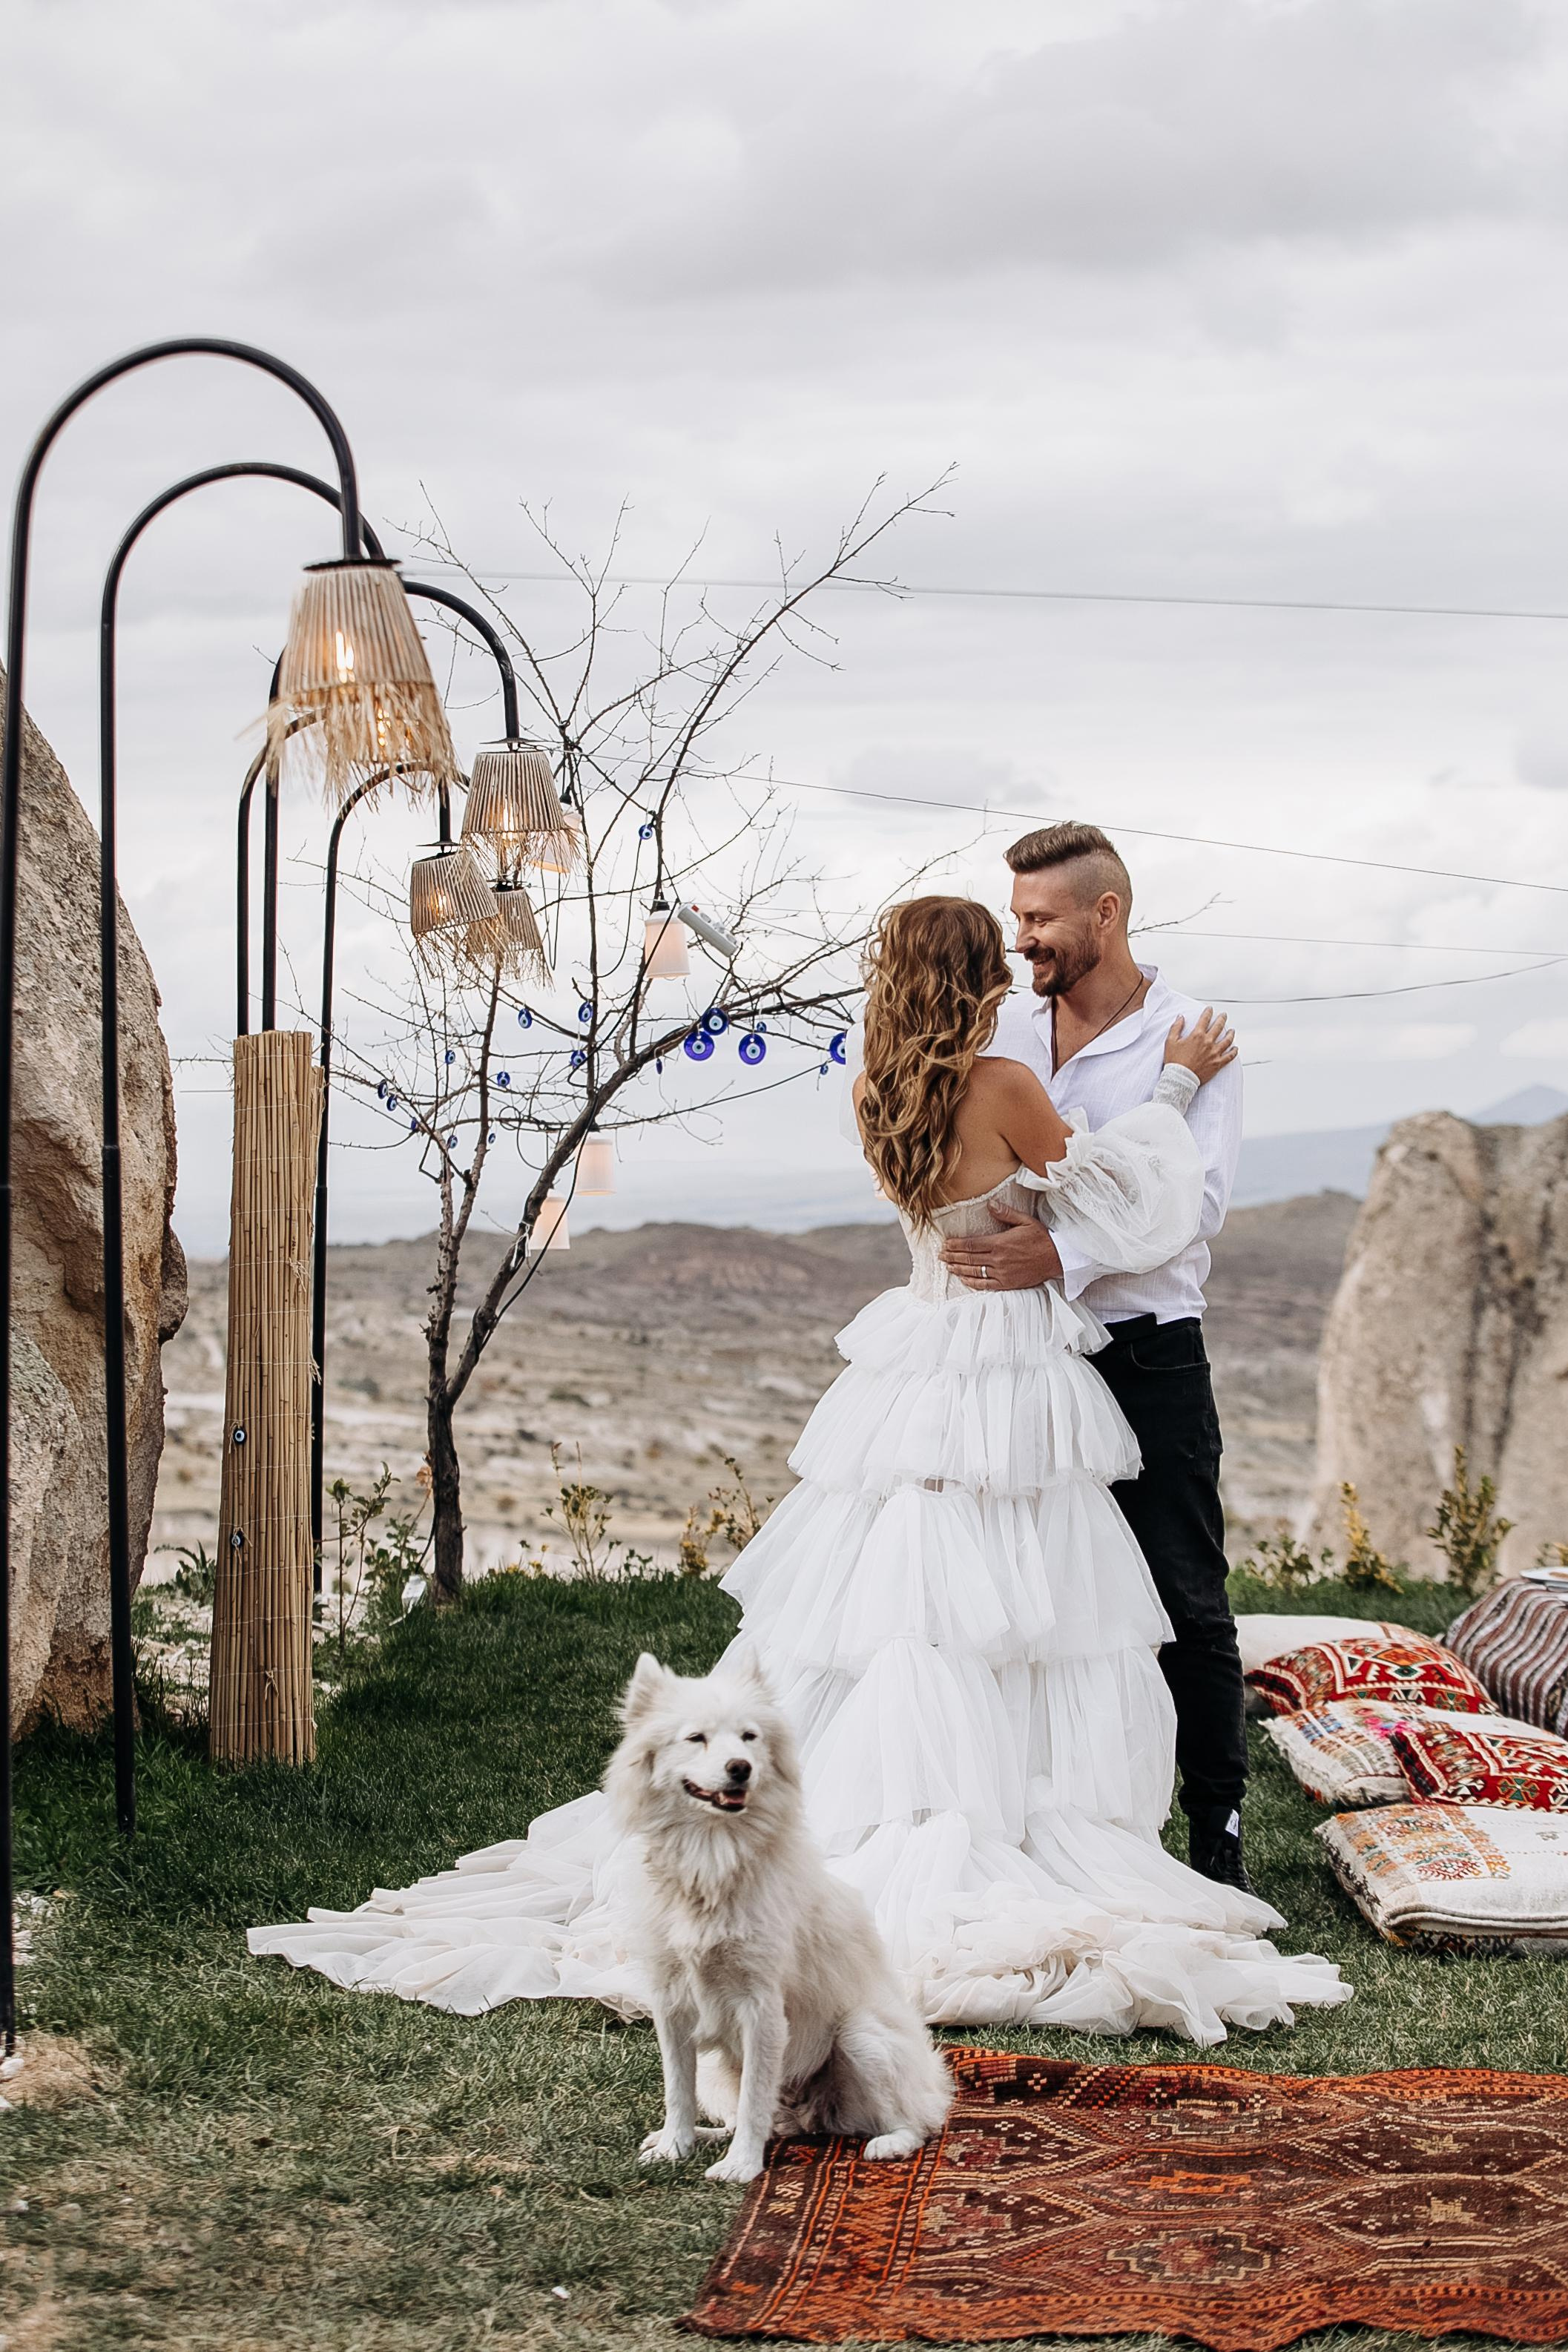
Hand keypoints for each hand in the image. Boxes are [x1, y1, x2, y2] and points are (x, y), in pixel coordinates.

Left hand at [938, 1203, 1061, 1290]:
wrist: (1057, 1259)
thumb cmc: (1042, 1239)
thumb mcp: (1025, 1221)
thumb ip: (1006, 1213)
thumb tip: (990, 1204)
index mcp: (1000, 1243)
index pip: (971, 1244)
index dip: (956, 1245)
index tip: (945, 1244)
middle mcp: (998, 1259)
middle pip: (969, 1258)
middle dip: (952, 1256)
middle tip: (940, 1255)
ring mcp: (1001, 1273)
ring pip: (974, 1272)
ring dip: (958, 1269)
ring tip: (947, 1266)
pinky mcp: (1007, 1284)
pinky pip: (985, 1284)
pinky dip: (972, 1282)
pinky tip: (963, 1279)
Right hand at [1164, 1008, 1236, 1083]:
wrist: (1180, 1079)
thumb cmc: (1174, 1061)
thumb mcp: (1170, 1042)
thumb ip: (1176, 1027)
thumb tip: (1181, 1017)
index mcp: (1197, 1035)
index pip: (1205, 1019)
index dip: (1208, 1012)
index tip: (1210, 1009)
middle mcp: (1208, 1042)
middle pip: (1218, 1027)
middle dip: (1222, 1019)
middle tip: (1224, 1015)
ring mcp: (1214, 1053)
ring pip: (1227, 1040)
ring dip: (1230, 1034)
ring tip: (1232, 1030)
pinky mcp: (1218, 1064)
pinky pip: (1230, 1056)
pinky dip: (1234, 1051)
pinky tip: (1235, 1048)